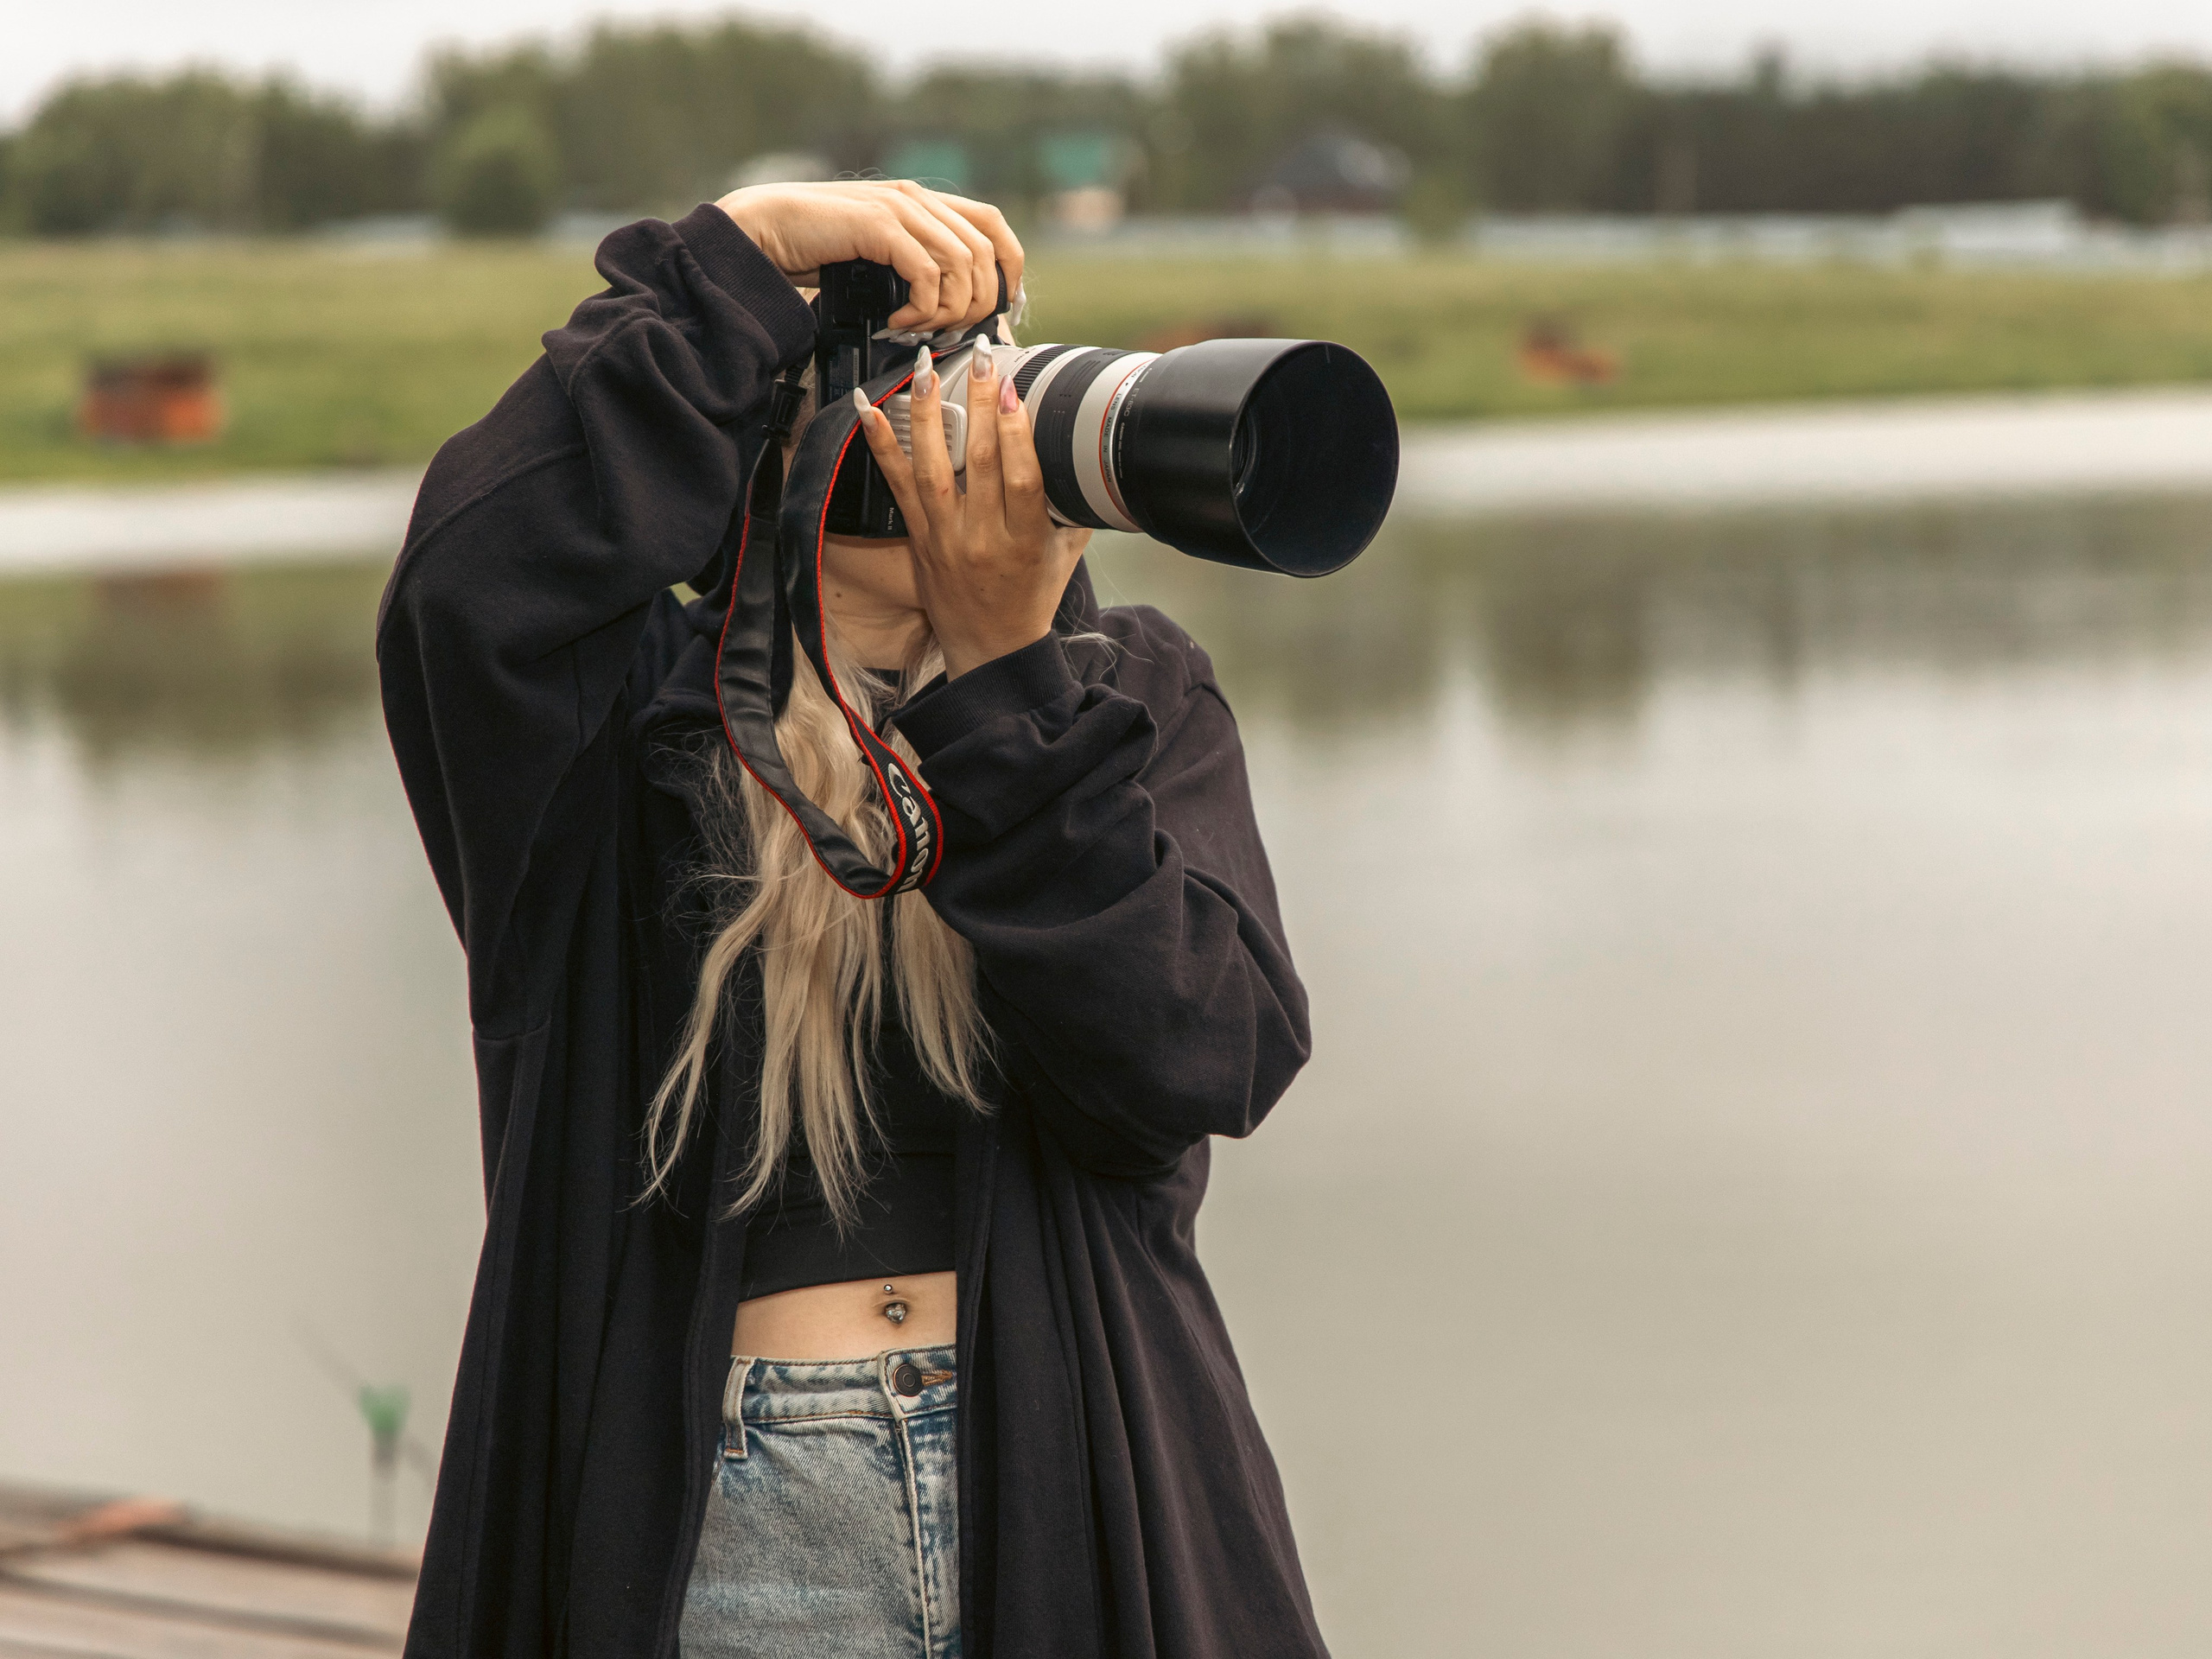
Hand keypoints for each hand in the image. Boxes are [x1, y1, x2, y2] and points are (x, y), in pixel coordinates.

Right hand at [716, 181, 1021, 333]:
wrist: (764, 231)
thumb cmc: (814, 249)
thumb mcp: (877, 257)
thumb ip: (913, 266)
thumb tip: (950, 309)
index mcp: (922, 201)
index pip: (992, 223)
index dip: (1009, 264)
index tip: (1004, 304)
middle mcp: (917, 198)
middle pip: (985, 251)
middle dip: (979, 302)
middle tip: (950, 331)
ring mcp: (899, 208)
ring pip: (962, 264)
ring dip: (947, 309)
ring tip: (917, 329)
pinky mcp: (879, 226)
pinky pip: (926, 274)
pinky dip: (920, 309)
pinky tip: (897, 323)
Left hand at [856, 343, 1090, 678]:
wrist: (989, 649)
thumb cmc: (1031, 598)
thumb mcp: (1066, 555)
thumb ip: (1075, 506)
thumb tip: (1088, 451)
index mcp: (1024, 543)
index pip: (1021, 480)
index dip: (1017, 433)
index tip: (1014, 390)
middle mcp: (981, 539)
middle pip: (980, 464)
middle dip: (979, 405)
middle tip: (980, 358)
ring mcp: (944, 538)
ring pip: (932, 468)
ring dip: (927, 413)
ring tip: (925, 369)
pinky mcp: (917, 537)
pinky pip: (895, 484)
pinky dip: (880, 443)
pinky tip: (867, 407)